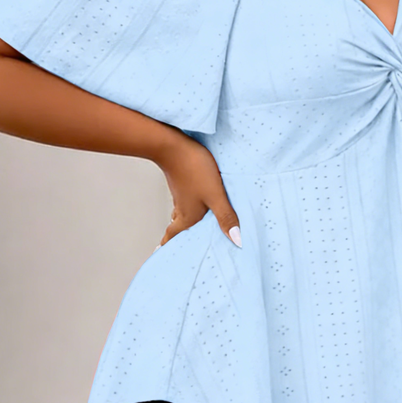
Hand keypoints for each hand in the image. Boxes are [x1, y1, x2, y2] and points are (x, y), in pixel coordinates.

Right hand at [154, 133, 241, 248]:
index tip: (165, 257)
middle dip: (180, 238)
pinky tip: (199, 203)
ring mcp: (181, 196)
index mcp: (187, 217)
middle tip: (184, 248)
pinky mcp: (183, 183)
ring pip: (182, 215)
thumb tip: (236, 240)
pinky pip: (186, 201)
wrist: (173, 145)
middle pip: (177, 229)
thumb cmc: (194, 170)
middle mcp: (181, 209)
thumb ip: (226, 217)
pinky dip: (191, 207)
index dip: (168, 248)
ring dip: (186, 223)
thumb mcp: (215, 195)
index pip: (173, 237)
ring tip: (194, 229)